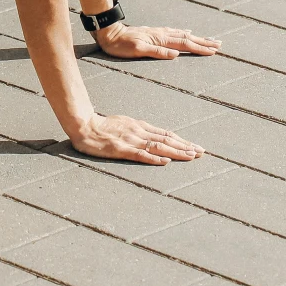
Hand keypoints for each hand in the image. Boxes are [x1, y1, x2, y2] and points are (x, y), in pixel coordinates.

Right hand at [67, 113, 204, 164]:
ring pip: (158, 146)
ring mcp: (131, 140)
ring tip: (191, 157)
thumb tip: (154, 137)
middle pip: (167, 139)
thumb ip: (139, 131)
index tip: (196, 147)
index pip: (166, 134)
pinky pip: (140, 154)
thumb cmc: (103, 126)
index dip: (182, 141)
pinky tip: (165, 162)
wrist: (84, 125)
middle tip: (202, 153)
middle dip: (185, 146)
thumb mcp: (125, 124)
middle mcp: (139, 131)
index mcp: (140, 126)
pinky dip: (155, 158)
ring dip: (176, 152)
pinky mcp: (121, 149)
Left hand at [95, 22, 220, 60]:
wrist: (109, 33)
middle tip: (219, 44)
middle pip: (187, 38)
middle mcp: (162, 34)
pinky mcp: (154, 33)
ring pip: (183, 34)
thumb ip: (157, 52)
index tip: (213, 51)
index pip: (184, 44)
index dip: (199, 48)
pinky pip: (175, 32)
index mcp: (160, 40)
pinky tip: (187, 32)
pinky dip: (184, 33)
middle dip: (204, 42)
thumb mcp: (137, 50)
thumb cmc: (121, 45)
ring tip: (208, 39)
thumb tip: (176, 55)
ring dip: (197, 37)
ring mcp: (159, 32)